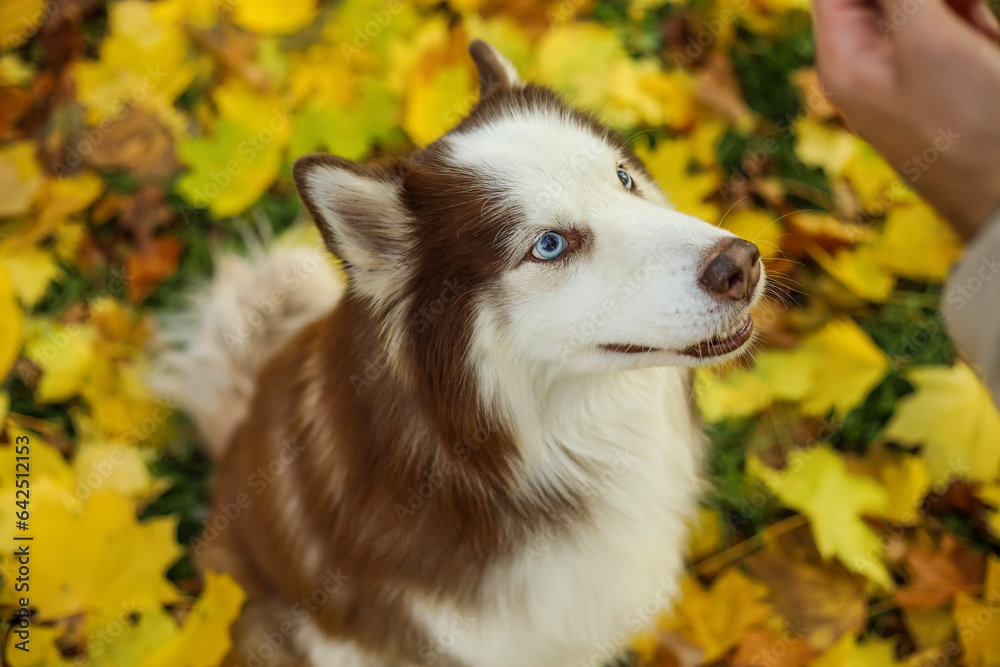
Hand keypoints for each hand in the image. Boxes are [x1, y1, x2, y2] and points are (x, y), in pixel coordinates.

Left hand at [813, 0, 999, 238]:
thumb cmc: (970, 128)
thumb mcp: (928, 44)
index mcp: (843, 61)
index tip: (928, 0)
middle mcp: (869, 63)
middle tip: (961, 12)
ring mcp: (913, 66)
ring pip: (921, 2)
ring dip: (953, 3)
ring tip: (972, 25)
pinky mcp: (953, 68)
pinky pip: (953, 16)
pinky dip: (968, 11)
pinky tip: (982, 31)